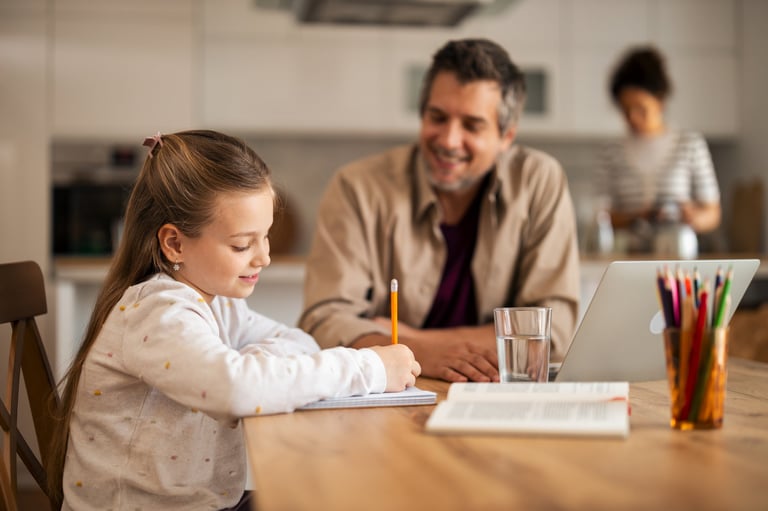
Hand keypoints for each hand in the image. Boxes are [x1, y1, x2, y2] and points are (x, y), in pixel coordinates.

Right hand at [362, 320, 498, 382]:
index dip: (495, 362)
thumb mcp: (459, 349)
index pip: (485, 353)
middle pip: (477, 360)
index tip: (505, 371)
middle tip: (499, 379)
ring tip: (486, 382)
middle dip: (489, 370)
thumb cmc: (442, 351)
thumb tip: (492, 368)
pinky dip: (456, 376)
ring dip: (477, 374)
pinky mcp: (438, 366)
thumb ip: (473, 356)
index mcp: (466, 346)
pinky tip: (462, 381)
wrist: (418, 347)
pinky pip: (448, 371)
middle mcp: (459, 351)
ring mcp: (448, 358)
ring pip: (465, 366)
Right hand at [368, 344, 420, 391]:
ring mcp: (406, 374)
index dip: (406, 363)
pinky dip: (397, 388)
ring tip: (392, 381)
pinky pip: (403, 388)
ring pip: (411, 380)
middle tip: (403, 376)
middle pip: (416, 369)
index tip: (401, 367)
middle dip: (410, 373)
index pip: (411, 358)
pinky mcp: (401, 385)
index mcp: (403, 350)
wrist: (365, 369)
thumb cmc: (369, 358)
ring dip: (404, 382)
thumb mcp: (381, 350)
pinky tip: (388, 384)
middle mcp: (408, 361)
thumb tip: (392, 357)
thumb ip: (391, 354)